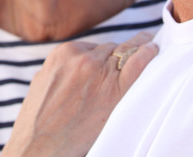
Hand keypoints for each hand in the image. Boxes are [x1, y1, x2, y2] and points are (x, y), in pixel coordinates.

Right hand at [2, 32, 157, 156]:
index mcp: (63, 53)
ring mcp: (99, 72)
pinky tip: (154, 51)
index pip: (94, 47)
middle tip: (137, 49)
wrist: (40, 145)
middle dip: (119, 55)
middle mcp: (82, 58)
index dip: (104, 55)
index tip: (113, 58)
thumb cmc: (38, 120)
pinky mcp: (114, 91)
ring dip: (135, 52)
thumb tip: (74, 66)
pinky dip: (147, 54)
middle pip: (110, 49)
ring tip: (150, 46)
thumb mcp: (43, 81)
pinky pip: (137, 65)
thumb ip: (62, 68)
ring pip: (124, 53)